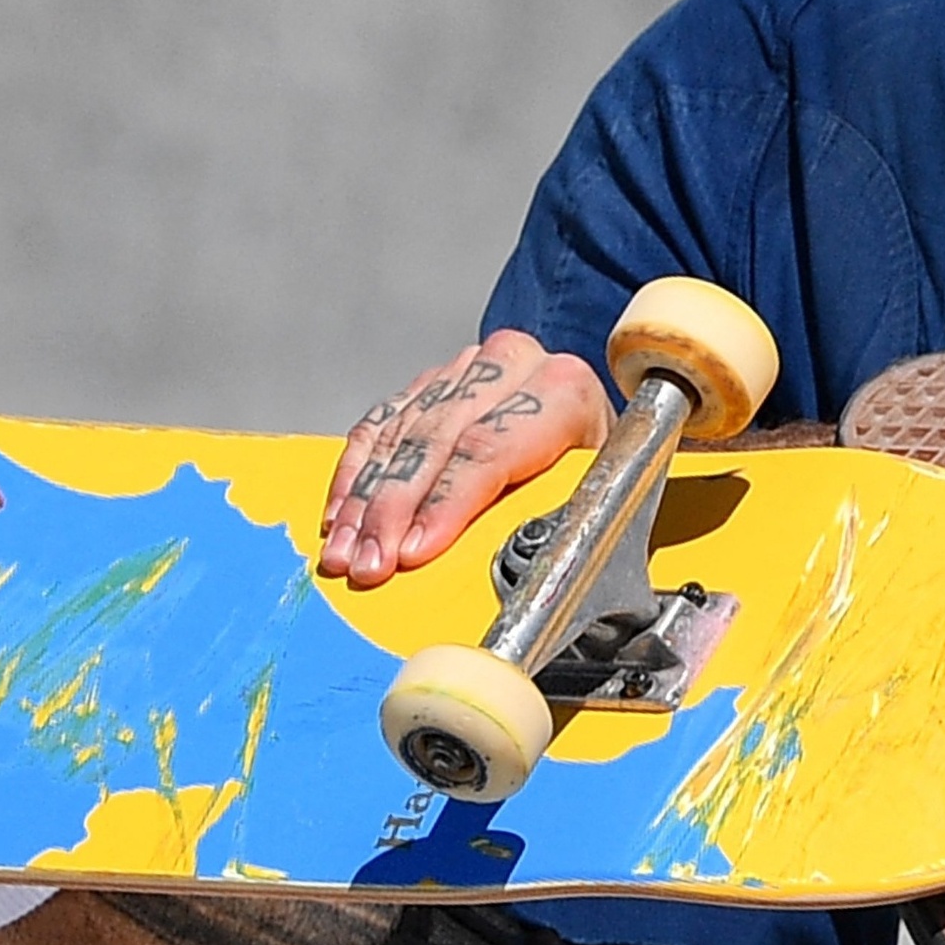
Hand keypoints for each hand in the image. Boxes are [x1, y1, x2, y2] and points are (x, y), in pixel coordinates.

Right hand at [318, 332, 610, 586]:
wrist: (596, 422)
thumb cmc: (598, 468)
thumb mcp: (604, 494)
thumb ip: (569, 520)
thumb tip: (529, 576)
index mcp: (563, 390)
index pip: (489, 448)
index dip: (445, 503)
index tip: (414, 551)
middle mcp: (510, 367)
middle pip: (435, 441)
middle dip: (393, 511)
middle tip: (370, 565)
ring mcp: (464, 370)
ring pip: (399, 435)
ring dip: (364, 503)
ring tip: (344, 555)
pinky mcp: (428, 383)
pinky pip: (377, 427)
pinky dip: (353, 477)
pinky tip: (339, 519)